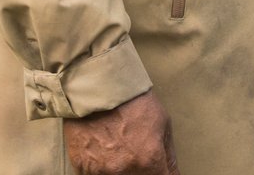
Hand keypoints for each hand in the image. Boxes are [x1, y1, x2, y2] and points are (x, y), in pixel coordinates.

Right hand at [64, 90, 178, 174]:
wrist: (98, 88)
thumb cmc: (134, 103)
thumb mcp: (162, 124)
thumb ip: (168, 156)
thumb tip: (172, 174)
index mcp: (148, 160)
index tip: (159, 170)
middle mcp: (124, 170)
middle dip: (142, 171)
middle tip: (137, 153)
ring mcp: (100, 171)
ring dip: (120, 170)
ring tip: (120, 150)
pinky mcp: (81, 167)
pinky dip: (101, 168)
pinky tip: (104, 152)